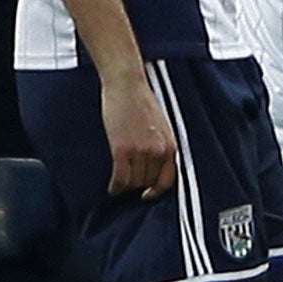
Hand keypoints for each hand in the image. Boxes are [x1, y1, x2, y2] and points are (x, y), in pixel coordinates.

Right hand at [99, 69, 177, 199]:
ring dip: (125, 187)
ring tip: (118, 186)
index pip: (168, 180)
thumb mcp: (162, 126)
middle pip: (148, 182)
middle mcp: (158, 151)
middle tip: (127, 185)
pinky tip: (112, 188)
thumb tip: (155, 165)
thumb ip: (161, 145)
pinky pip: (120, 178)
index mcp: (170, 145)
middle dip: (137, 186)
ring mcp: (141, 151)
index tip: (147, 195)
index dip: (156, 191)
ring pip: (134, 182)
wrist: (127, 86)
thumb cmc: (142, 102)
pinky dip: (115, 187)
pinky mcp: (122, 149)